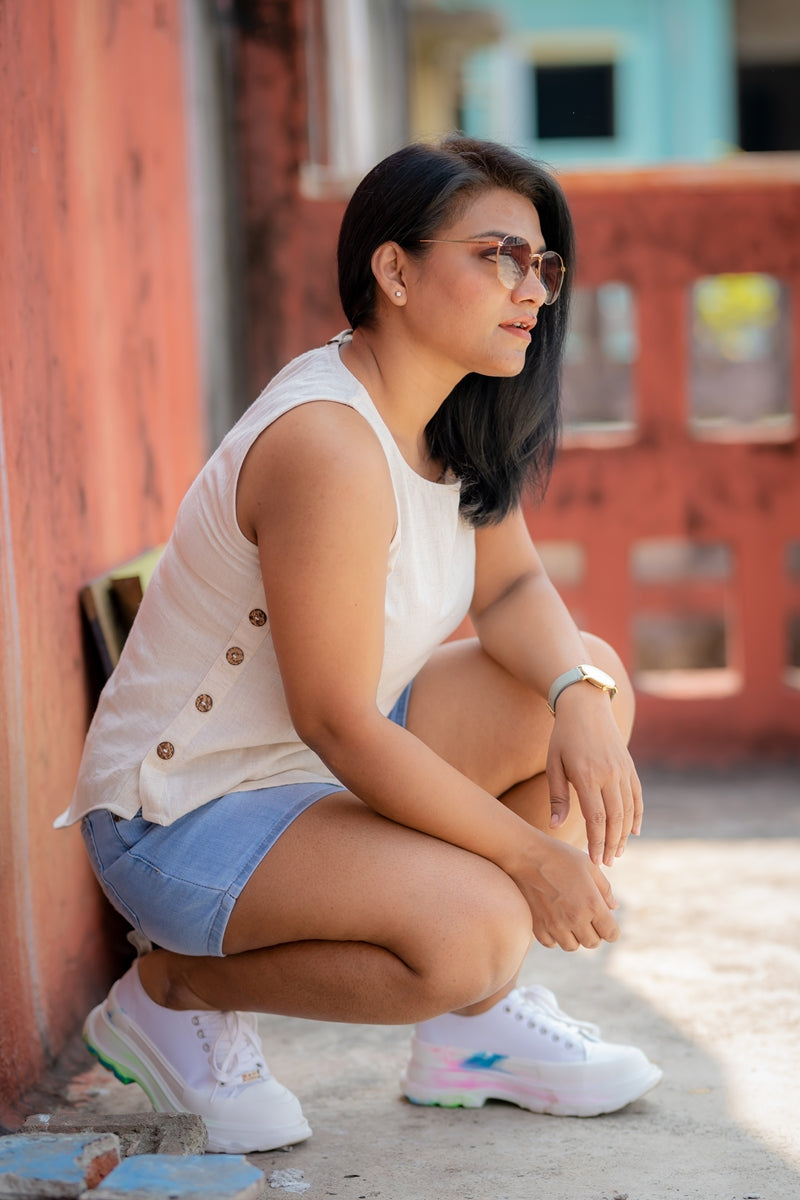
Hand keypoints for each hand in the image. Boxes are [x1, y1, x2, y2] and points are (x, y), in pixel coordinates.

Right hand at [508, 835, 618, 950]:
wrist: (526, 855)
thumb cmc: (560, 856)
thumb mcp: (589, 866)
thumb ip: (605, 889)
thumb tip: (614, 907)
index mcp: (592, 904)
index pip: (611, 934)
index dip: (611, 929)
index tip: (605, 920)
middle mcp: (575, 919)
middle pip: (593, 943)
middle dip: (594, 932)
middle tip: (587, 917)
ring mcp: (555, 925)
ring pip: (572, 946)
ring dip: (574, 936)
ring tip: (569, 919)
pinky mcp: (537, 926)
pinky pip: (551, 943)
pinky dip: (555, 936)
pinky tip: (554, 921)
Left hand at [546, 685, 642, 866]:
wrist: (586, 705)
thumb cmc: (563, 737)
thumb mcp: (553, 764)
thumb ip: (557, 797)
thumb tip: (555, 826)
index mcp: (587, 776)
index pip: (596, 818)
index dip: (596, 842)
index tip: (594, 860)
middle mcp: (609, 774)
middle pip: (615, 818)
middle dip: (611, 844)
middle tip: (607, 863)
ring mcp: (623, 770)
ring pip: (628, 810)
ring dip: (624, 834)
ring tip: (617, 852)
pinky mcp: (630, 766)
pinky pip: (637, 796)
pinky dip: (637, 815)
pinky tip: (633, 831)